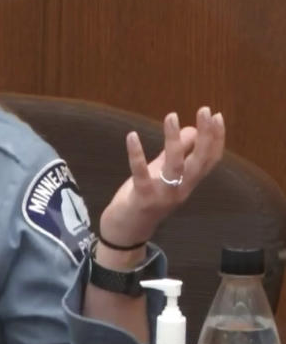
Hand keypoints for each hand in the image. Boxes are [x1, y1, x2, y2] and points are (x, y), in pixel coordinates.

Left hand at [99, 107, 225, 247]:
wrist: (126, 232)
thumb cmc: (145, 199)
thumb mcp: (163, 174)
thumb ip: (175, 154)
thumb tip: (191, 129)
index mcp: (188, 183)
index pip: (210, 160)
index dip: (217, 138)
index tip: (217, 116)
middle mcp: (181, 189)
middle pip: (200, 160)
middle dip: (206, 135)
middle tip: (205, 110)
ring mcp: (163, 195)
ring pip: (175, 165)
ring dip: (173, 140)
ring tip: (171, 116)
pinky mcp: (142, 197)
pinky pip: (141, 173)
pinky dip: (136, 154)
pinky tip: (132, 136)